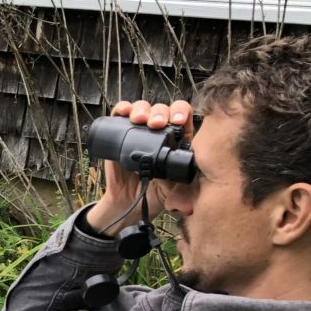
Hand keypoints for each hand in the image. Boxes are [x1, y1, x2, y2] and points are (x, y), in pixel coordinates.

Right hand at [86, 99, 193, 236]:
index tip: (178, 121)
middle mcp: (158, 131)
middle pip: (162, 109)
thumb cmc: (156, 194)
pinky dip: (122, 109)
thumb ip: (184, 185)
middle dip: (160, 112)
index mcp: (177, 139)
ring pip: (143, 108)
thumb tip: (190, 187)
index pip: (183, 115)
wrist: (130, 202)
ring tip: (139, 119)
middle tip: (156, 124)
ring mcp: (139, 131)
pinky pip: (121, 115)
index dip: (181, 112)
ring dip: (142, 109)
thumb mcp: (176, 188)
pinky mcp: (120, 133)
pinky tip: (124, 112)